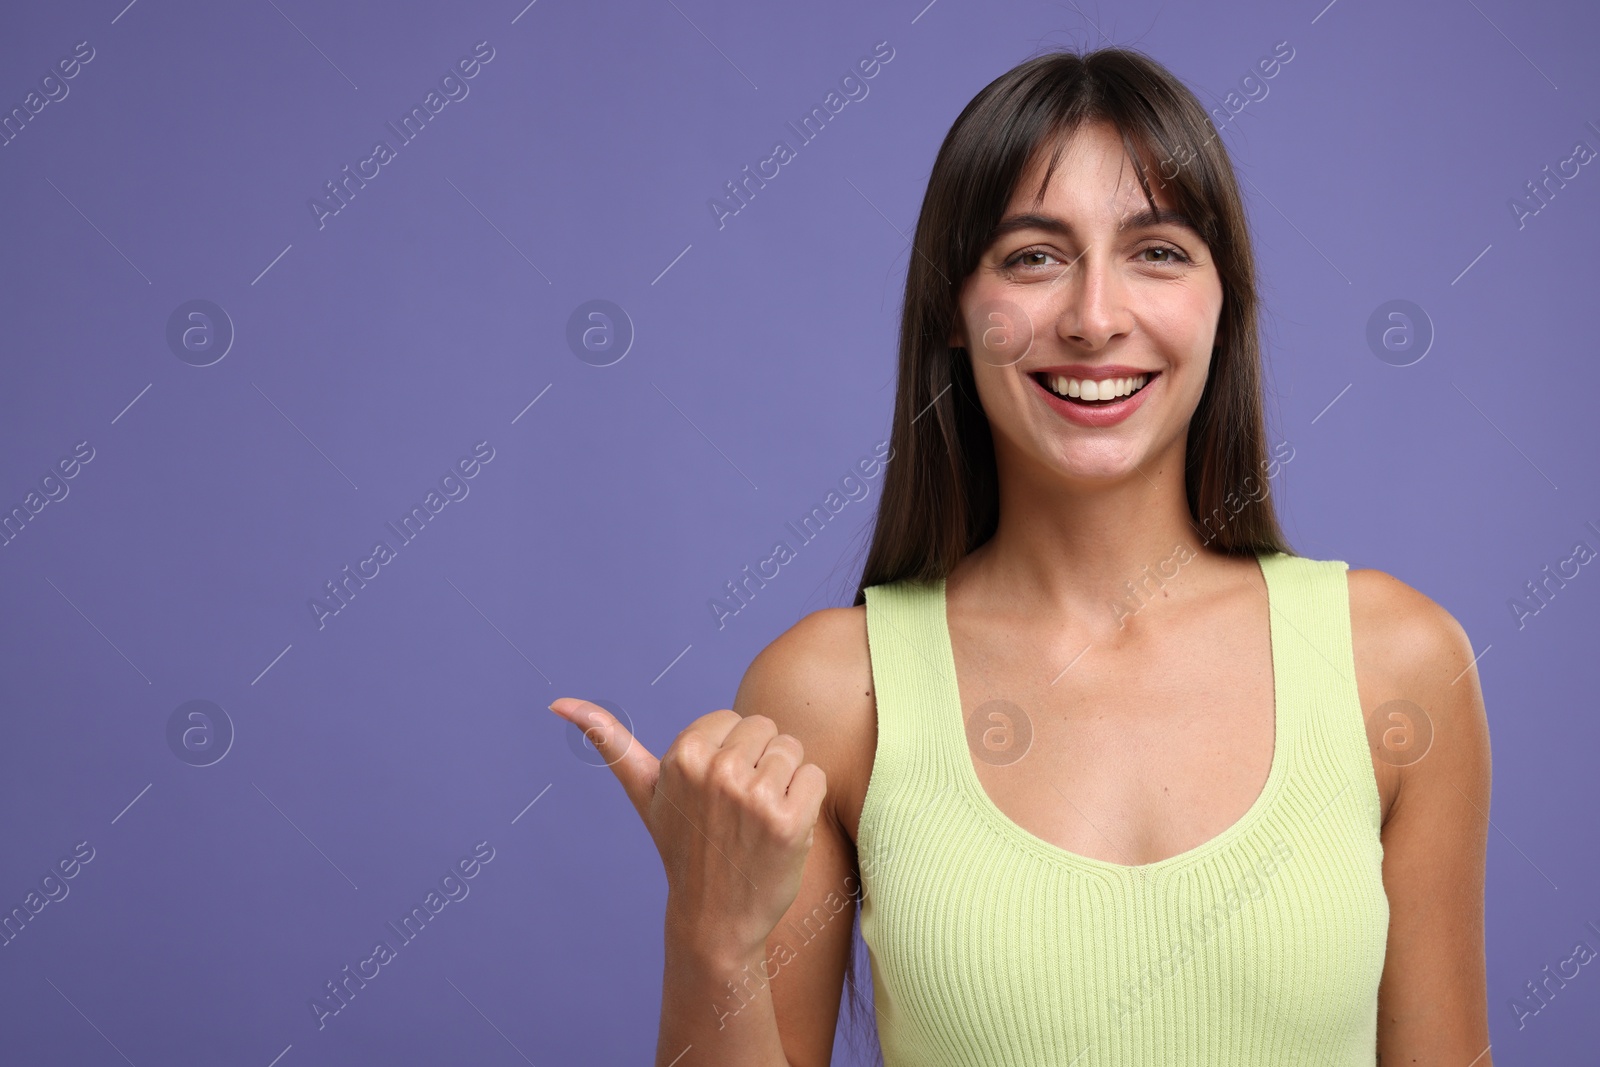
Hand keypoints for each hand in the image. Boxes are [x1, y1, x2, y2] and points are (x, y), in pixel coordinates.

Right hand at [547, 698, 828, 963]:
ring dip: (784, 782)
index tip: (712, 794)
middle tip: (737, 811)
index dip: (729, 755)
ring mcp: (753, 796)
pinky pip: (815, 776)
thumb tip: (558, 703)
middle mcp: (717, 771)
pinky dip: (806, 801)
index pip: (735, 720)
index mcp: (684, 755)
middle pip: (767, 729)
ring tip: (757, 820)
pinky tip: (781, 831)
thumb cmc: (681, 848)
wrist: (714, 919)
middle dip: (758, 763)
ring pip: (793, 751)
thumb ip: (609, 741)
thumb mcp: (644, 793)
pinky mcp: (789, 820)